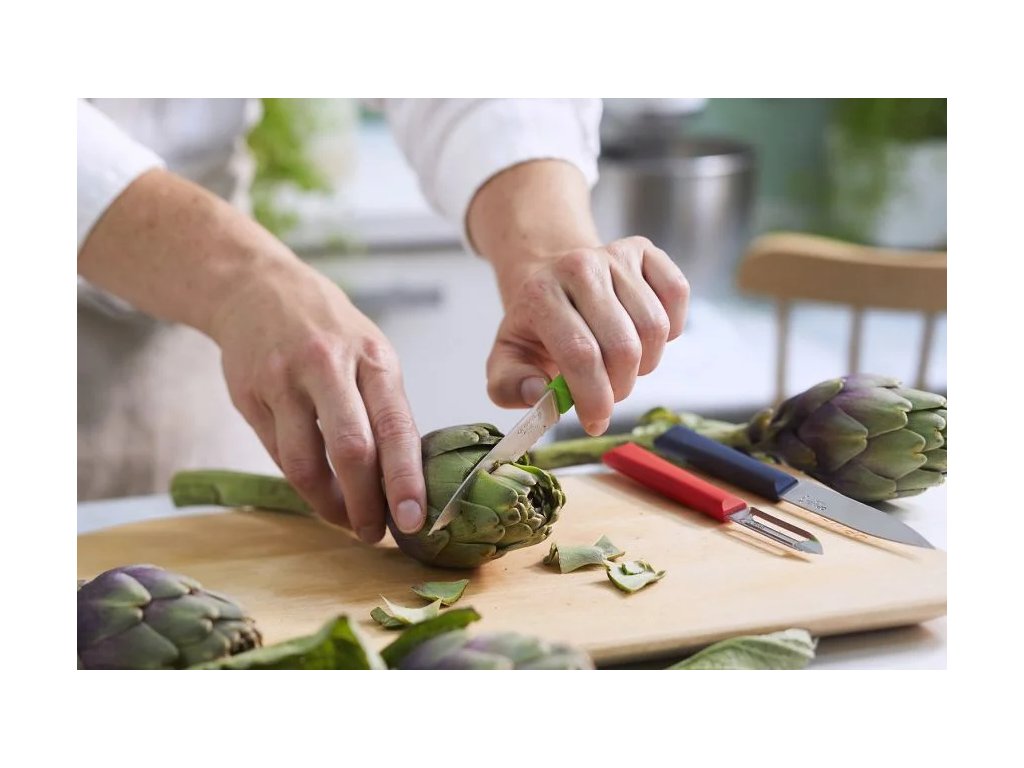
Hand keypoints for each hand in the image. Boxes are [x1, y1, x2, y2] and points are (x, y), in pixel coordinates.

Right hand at [210, 261, 426, 542]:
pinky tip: (318, 493)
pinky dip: (302, 483)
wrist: (257, 289)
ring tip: (347, 521)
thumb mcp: (371, 353)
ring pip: (306, 463)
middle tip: (376, 534)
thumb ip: (386, 409)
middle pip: (350, 450)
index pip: (395, 428)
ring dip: (329, 505)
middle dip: (366, 504)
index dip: (405, 481)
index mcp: (373, 358)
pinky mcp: (250, 396)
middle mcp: (328, 366)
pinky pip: (278, 455)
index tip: (415, 521)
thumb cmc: (330, 331)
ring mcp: (283, 381)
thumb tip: (406, 480)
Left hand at [487, 236, 688, 434]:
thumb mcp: (508, 360)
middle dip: (620, 387)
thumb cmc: (536, 329)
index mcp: (539, 295)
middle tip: (607, 395)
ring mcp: (614, 254)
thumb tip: (540, 393)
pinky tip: (644, 337)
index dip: (594, 396)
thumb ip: (511, 386)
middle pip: (622, 346)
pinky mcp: (644, 250)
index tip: (596, 422)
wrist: (553, 282)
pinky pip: (676, 295)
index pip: (579, 353)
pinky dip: (670, 329)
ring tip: (622, 366)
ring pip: (654, 327)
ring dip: (645, 363)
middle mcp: (578, 266)